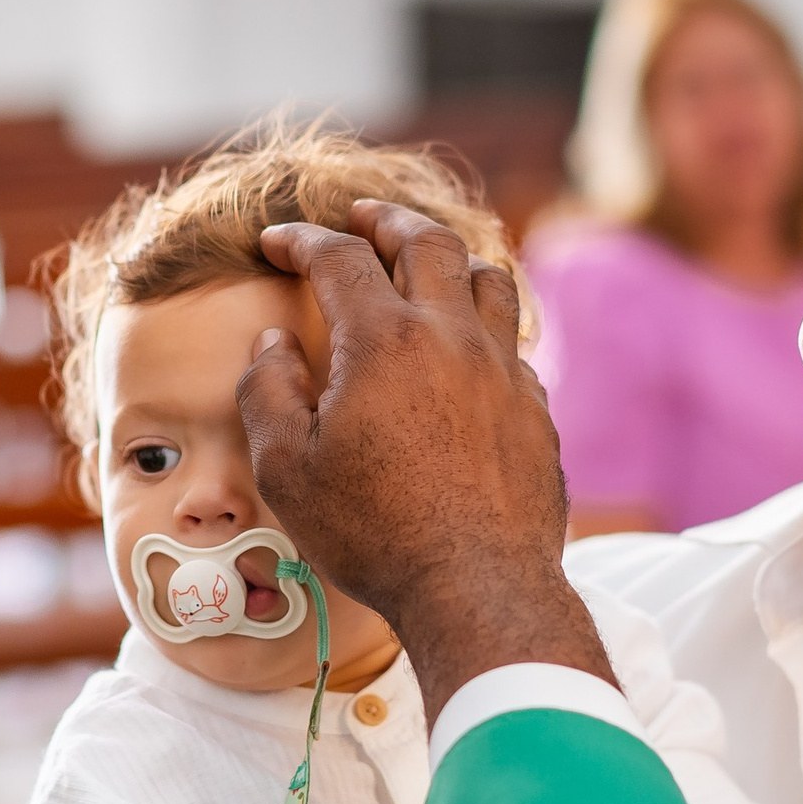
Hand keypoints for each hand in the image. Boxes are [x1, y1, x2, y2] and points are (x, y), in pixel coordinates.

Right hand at [242, 200, 613, 720]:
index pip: (339, 259)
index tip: (276, 240)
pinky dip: (483, 322)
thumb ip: (268, 391)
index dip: (301, 239)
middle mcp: (452, 338)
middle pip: (425, 243)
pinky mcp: (534, 409)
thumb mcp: (287, 469)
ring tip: (427, 260)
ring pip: (488, 277)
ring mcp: (503, 370)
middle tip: (361, 216)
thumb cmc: (374, 534)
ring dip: (450, 257)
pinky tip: (467, 345)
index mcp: (384, 341)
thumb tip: (273, 342)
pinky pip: (511, 340)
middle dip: (386, 219)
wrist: (477, 587)